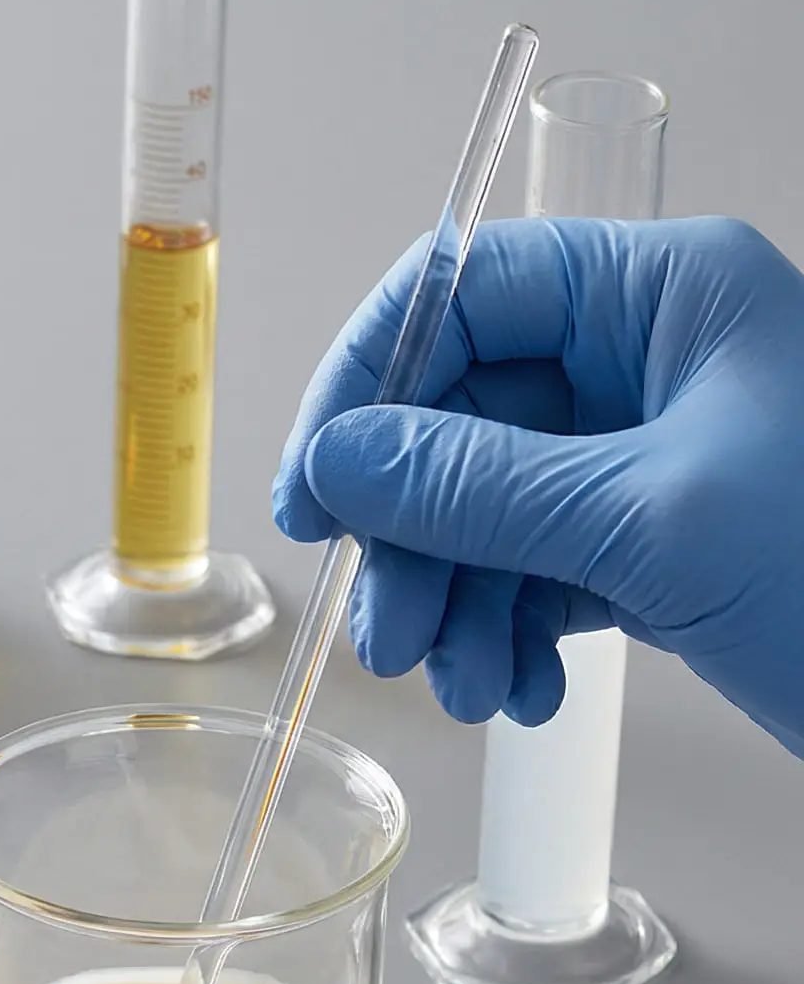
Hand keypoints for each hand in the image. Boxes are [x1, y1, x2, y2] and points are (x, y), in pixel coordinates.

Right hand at [272, 216, 803, 749]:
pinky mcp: (650, 544)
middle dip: (416, 538)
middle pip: (460, 423)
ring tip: (469, 685)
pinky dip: (508, 638)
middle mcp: (650, 363)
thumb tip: (343, 461)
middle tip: (390, 633)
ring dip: (456, 607)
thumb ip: (476, 487)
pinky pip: (530, 574)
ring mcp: (647, 458)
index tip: (316, 490)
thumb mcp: (647, 523)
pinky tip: (524, 690)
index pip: (464, 293)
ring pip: (485, 513)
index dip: (369, 387)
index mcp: (665, 298)